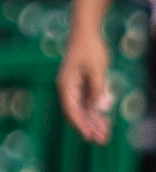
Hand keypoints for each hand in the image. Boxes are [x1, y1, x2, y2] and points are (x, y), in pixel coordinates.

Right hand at [61, 30, 115, 145]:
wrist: (86, 31)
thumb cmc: (89, 48)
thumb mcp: (97, 69)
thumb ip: (99, 89)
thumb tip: (101, 109)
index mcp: (66, 86)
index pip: (72, 110)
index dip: (81, 125)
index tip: (90, 136)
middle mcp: (68, 89)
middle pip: (78, 113)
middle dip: (90, 127)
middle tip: (101, 140)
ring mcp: (76, 87)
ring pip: (84, 108)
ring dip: (95, 121)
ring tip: (105, 134)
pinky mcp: (84, 83)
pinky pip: (89, 101)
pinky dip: (97, 110)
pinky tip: (105, 119)